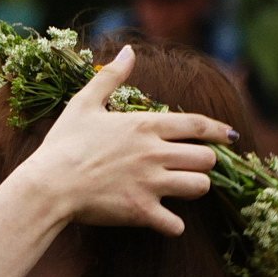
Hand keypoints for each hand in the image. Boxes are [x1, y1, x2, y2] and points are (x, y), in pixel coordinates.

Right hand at [17, 45, 231, 236]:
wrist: (47, 185)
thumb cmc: (62, 144)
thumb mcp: (83, 104)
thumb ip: (110, 77)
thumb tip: (128, 51)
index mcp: (144, 126)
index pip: (198, 125)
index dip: (219, 131)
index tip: (230, 137)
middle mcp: (154, 153)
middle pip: (206, 158)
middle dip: (203, 163)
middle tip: (190, 167)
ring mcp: (150, 183)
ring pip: (199, 186)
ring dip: (193, 188)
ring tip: (179, 190)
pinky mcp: (141, 211)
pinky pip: (175, 224)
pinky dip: (172, 225)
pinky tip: (163, 221)